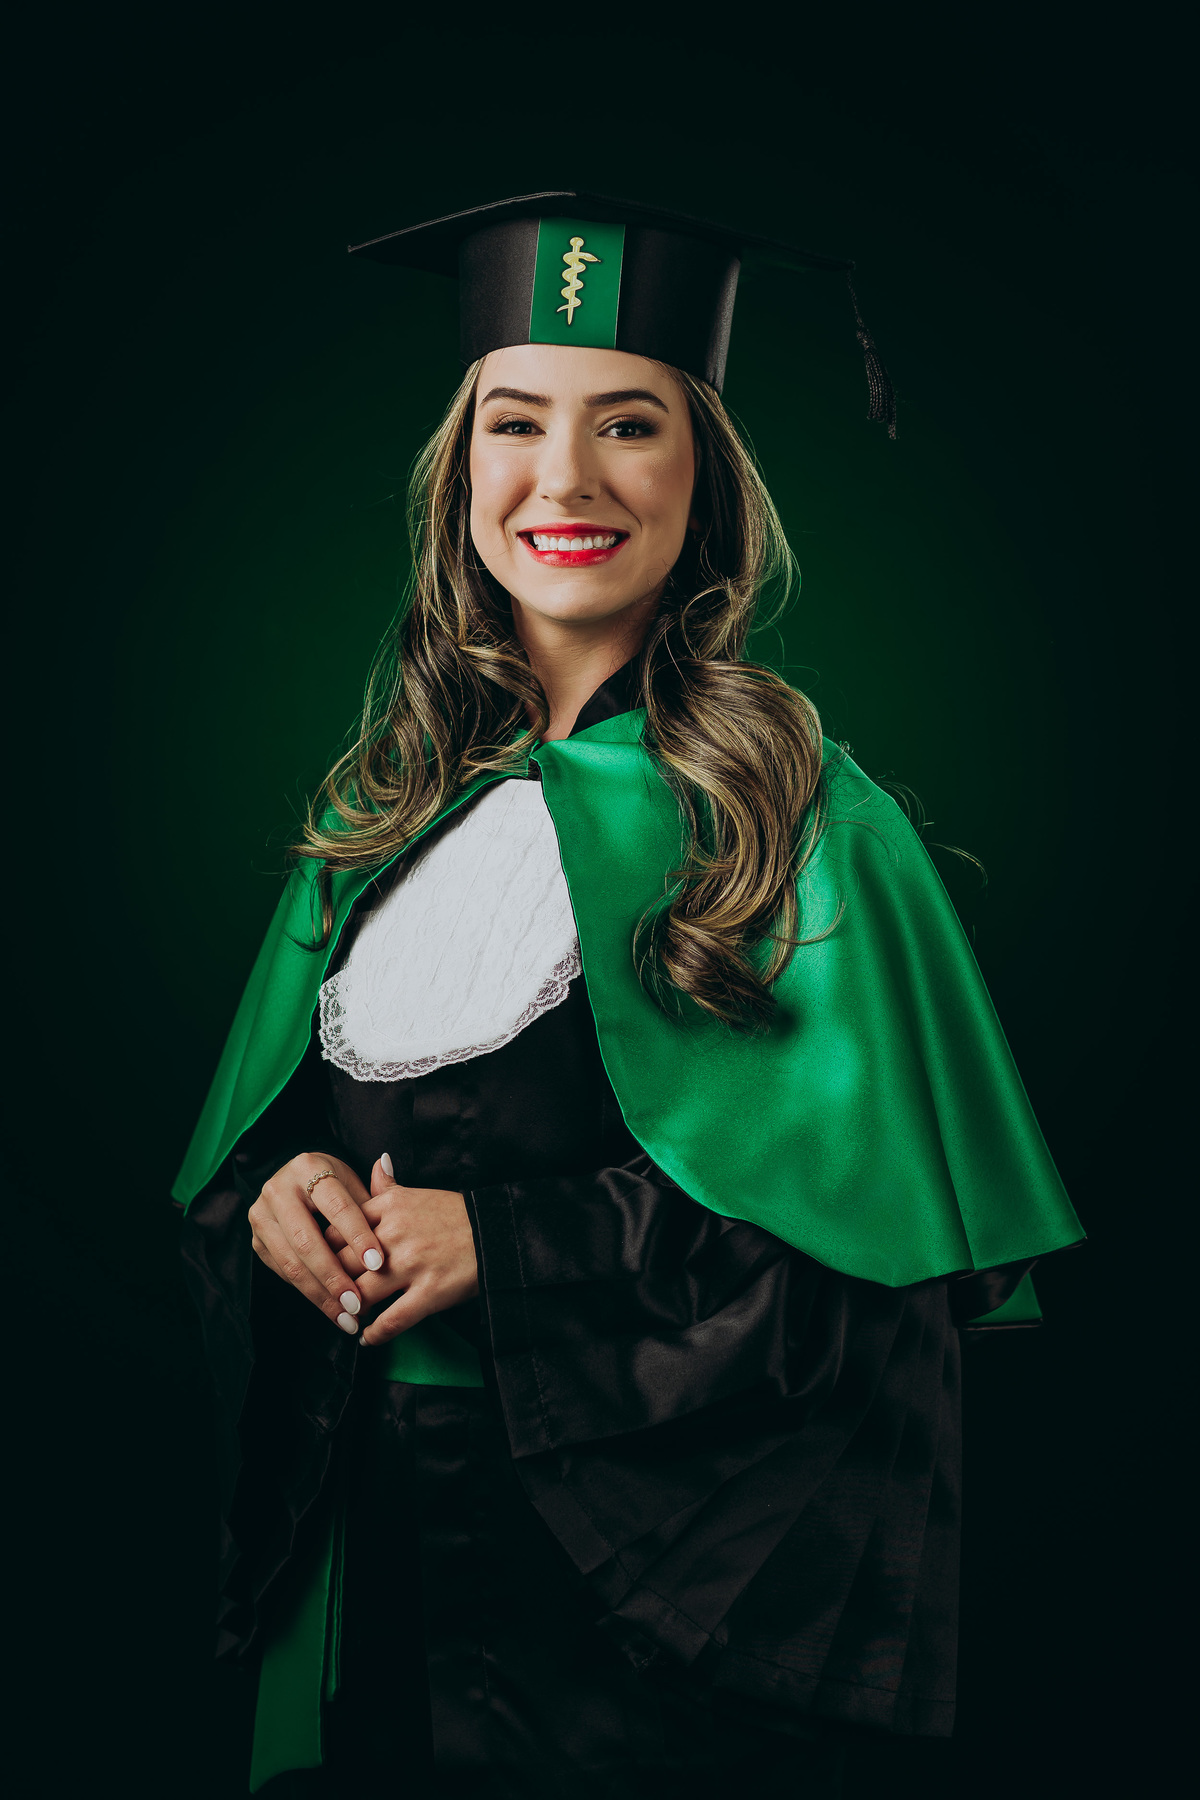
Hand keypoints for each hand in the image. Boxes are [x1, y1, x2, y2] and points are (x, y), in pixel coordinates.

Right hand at [248, 1152, 384, 1335]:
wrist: (296, 1180)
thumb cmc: (334, 1184)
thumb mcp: (353, 1183)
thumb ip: (374, 1202)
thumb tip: (398, 1218)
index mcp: (308, 1167)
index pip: (337, 1207)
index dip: (357, 1236)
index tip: (377, 1264)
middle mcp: (278, 1190)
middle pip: (308, 1241)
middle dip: (334, 1277)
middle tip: (358, 1303)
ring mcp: (262, 1216)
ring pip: (292, 1263)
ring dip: (321, 1295)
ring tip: (347, 1316)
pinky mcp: (257, 1241)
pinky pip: (283, 1273)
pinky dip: (309, 1293)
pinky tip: (330, 1309)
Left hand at [323, 1156, 478, 1346]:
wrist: (496, 1232)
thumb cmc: (455, 1216)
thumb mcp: (418, 1194)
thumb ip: (388, 1185)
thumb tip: (376, 1162)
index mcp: (389, 1208)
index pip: (337, 1230)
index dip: (322, 1251)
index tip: (319, 1265)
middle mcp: (395, 1234)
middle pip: (342, 1263)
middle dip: (331, 1284)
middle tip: (327, 1296)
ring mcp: (411, 1265)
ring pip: (361, 1293)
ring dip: (348, 1310)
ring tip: (345, 1317)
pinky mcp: (429, 1292)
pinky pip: (392, 1320)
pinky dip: (375, 1334)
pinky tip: (368, 1338)